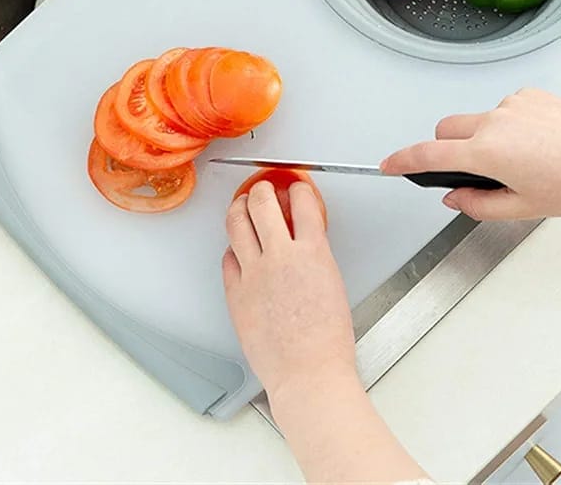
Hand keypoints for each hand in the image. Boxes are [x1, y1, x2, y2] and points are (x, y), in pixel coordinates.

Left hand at [222, 180, 356, 409]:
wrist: (308, 372)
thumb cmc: (327, 340)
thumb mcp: (332, 283)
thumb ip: (314, 255)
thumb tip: (303, 239)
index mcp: (313, 252)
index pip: (303, 202)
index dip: (298, 189)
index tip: (295, 188)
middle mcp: (281, 256)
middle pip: (262, 202)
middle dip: (262, 188)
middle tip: (263, 188)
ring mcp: (254, 273)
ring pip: (236, 223)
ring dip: (239, 207)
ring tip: (241, 205)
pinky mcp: (236, 292)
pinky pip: (227, 258)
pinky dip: (233, 248)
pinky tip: (237, 248)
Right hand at [381, 88, 560, 219]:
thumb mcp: (523, 207)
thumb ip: (479, 205)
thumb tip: (454, 198)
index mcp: (487, 152)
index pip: (429, 155)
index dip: (403, 160)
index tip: (388, 164)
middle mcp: (493, 121)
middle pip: (445, 130)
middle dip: (446, 148)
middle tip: (472, 171)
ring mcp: (510, 104)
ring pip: (476, 121)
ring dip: (482, 138)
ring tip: (521, 159)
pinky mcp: (527, 94)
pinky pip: (502, 110)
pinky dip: (507, 126)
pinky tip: (535, 142)